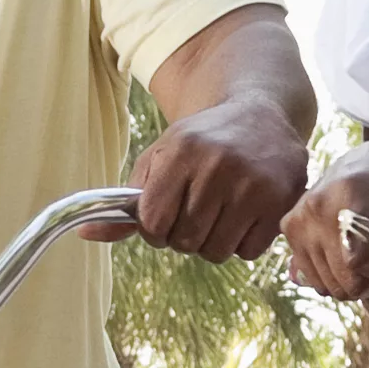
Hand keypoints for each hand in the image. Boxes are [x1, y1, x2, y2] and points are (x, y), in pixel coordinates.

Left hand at [109, 99, 308, 257]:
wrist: (260, 115)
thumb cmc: (201, 142)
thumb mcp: (160, 158)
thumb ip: (127, 200)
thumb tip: (86, 233)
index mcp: (182, 151)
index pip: (152, 223)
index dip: (154, 228)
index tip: (164, 216)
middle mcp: (219, 165)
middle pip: (184, 241)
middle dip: (183, 235)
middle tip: (195, 211)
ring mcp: (254, 185)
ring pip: (215, 252)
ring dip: (212, 241)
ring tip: (220, 211)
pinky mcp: (282, 201)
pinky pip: (247, 252)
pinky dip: (242, 242)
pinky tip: (245, 212)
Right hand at [280, 142, 368, 314]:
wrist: (366, 159)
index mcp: (349, 191)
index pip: (359, 259)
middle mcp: (315, 206)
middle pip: (343, 278)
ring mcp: (297, 220)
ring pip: (328, 285)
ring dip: (357, 282)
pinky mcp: (288, 230)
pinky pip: (314, 279)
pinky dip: (337, 277)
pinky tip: (353, 257)